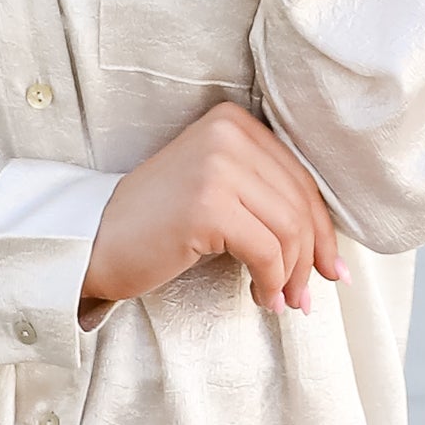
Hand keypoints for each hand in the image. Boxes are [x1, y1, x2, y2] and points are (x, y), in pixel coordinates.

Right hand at [82, 102, 342, 319]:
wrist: (95, 244)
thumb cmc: (157, 227)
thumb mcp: (217, 192)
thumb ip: (264, 198)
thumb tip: (328, 250)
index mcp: (233, 122)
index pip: (300, 178)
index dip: (322, 230)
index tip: (330, 269)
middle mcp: (227, 133)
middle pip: (300, 203)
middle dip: (311, 259)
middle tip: (306, 298)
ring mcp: (216, 166)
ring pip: (289, 229)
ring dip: (292, 275)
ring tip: (280, 302)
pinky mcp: (208, 204)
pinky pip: (266, 251)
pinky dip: (270, 282)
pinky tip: (259, 298)